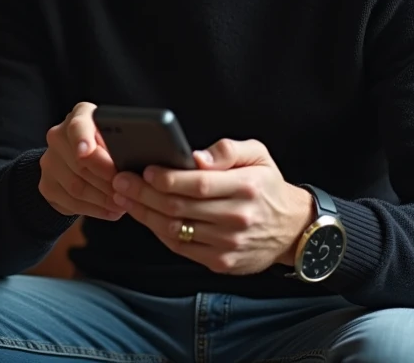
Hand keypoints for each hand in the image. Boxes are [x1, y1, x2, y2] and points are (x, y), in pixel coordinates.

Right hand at [38, 102, 123, 220]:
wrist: (76, 158)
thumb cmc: (109, 144)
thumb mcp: (117, 137)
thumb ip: (122, 143)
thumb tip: (137, 162)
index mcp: (80, 116)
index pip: (77, 126)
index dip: (82, 140)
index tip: (86, 154)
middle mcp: (58, 135)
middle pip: (80, 162)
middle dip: (107, 180)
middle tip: (127, 190)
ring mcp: (49, 161)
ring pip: (76, 185)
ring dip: (103, 198)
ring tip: (123, 204)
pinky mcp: (47, 185)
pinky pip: (70, 202)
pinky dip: (94, 209)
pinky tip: (111, 211)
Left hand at [111, 138, 314, 274]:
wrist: (292, 229)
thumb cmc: (267, 186)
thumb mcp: (258, 155)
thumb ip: (227, 150)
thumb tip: (195, 158)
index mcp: (246, 188)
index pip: (199, 184)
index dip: (168, 178)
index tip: (145, 170)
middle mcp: (237, 218)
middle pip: (180, 207)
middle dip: (144, 193)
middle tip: (121, 181)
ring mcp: (228, 244)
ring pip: (175, 229)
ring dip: (144, 213)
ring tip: (124, 197)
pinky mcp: (221, 262)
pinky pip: (181, 247)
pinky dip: (158, 231)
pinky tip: (145, 216)